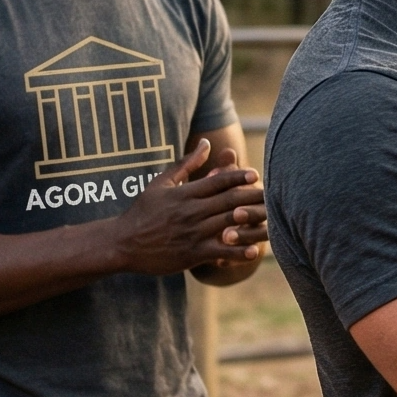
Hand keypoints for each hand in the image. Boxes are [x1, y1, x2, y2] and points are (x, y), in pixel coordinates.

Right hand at [112, 139, 266, 276]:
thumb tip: (206, 142)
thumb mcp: (161, 183)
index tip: (256, 175)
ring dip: (253, 222)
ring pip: (229, 225)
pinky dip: (238, 252)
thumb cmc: (142, 211)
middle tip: (274, 194)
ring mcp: (193, 233)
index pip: (218, 182)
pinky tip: (255, 250)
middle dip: (254, 197)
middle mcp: (191, 212)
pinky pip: (220, 252)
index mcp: (185, 194)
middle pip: (230, 201)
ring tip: (274, 219)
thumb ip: (186, 164)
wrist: (122, 243)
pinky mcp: (192, 254)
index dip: (239, 177)